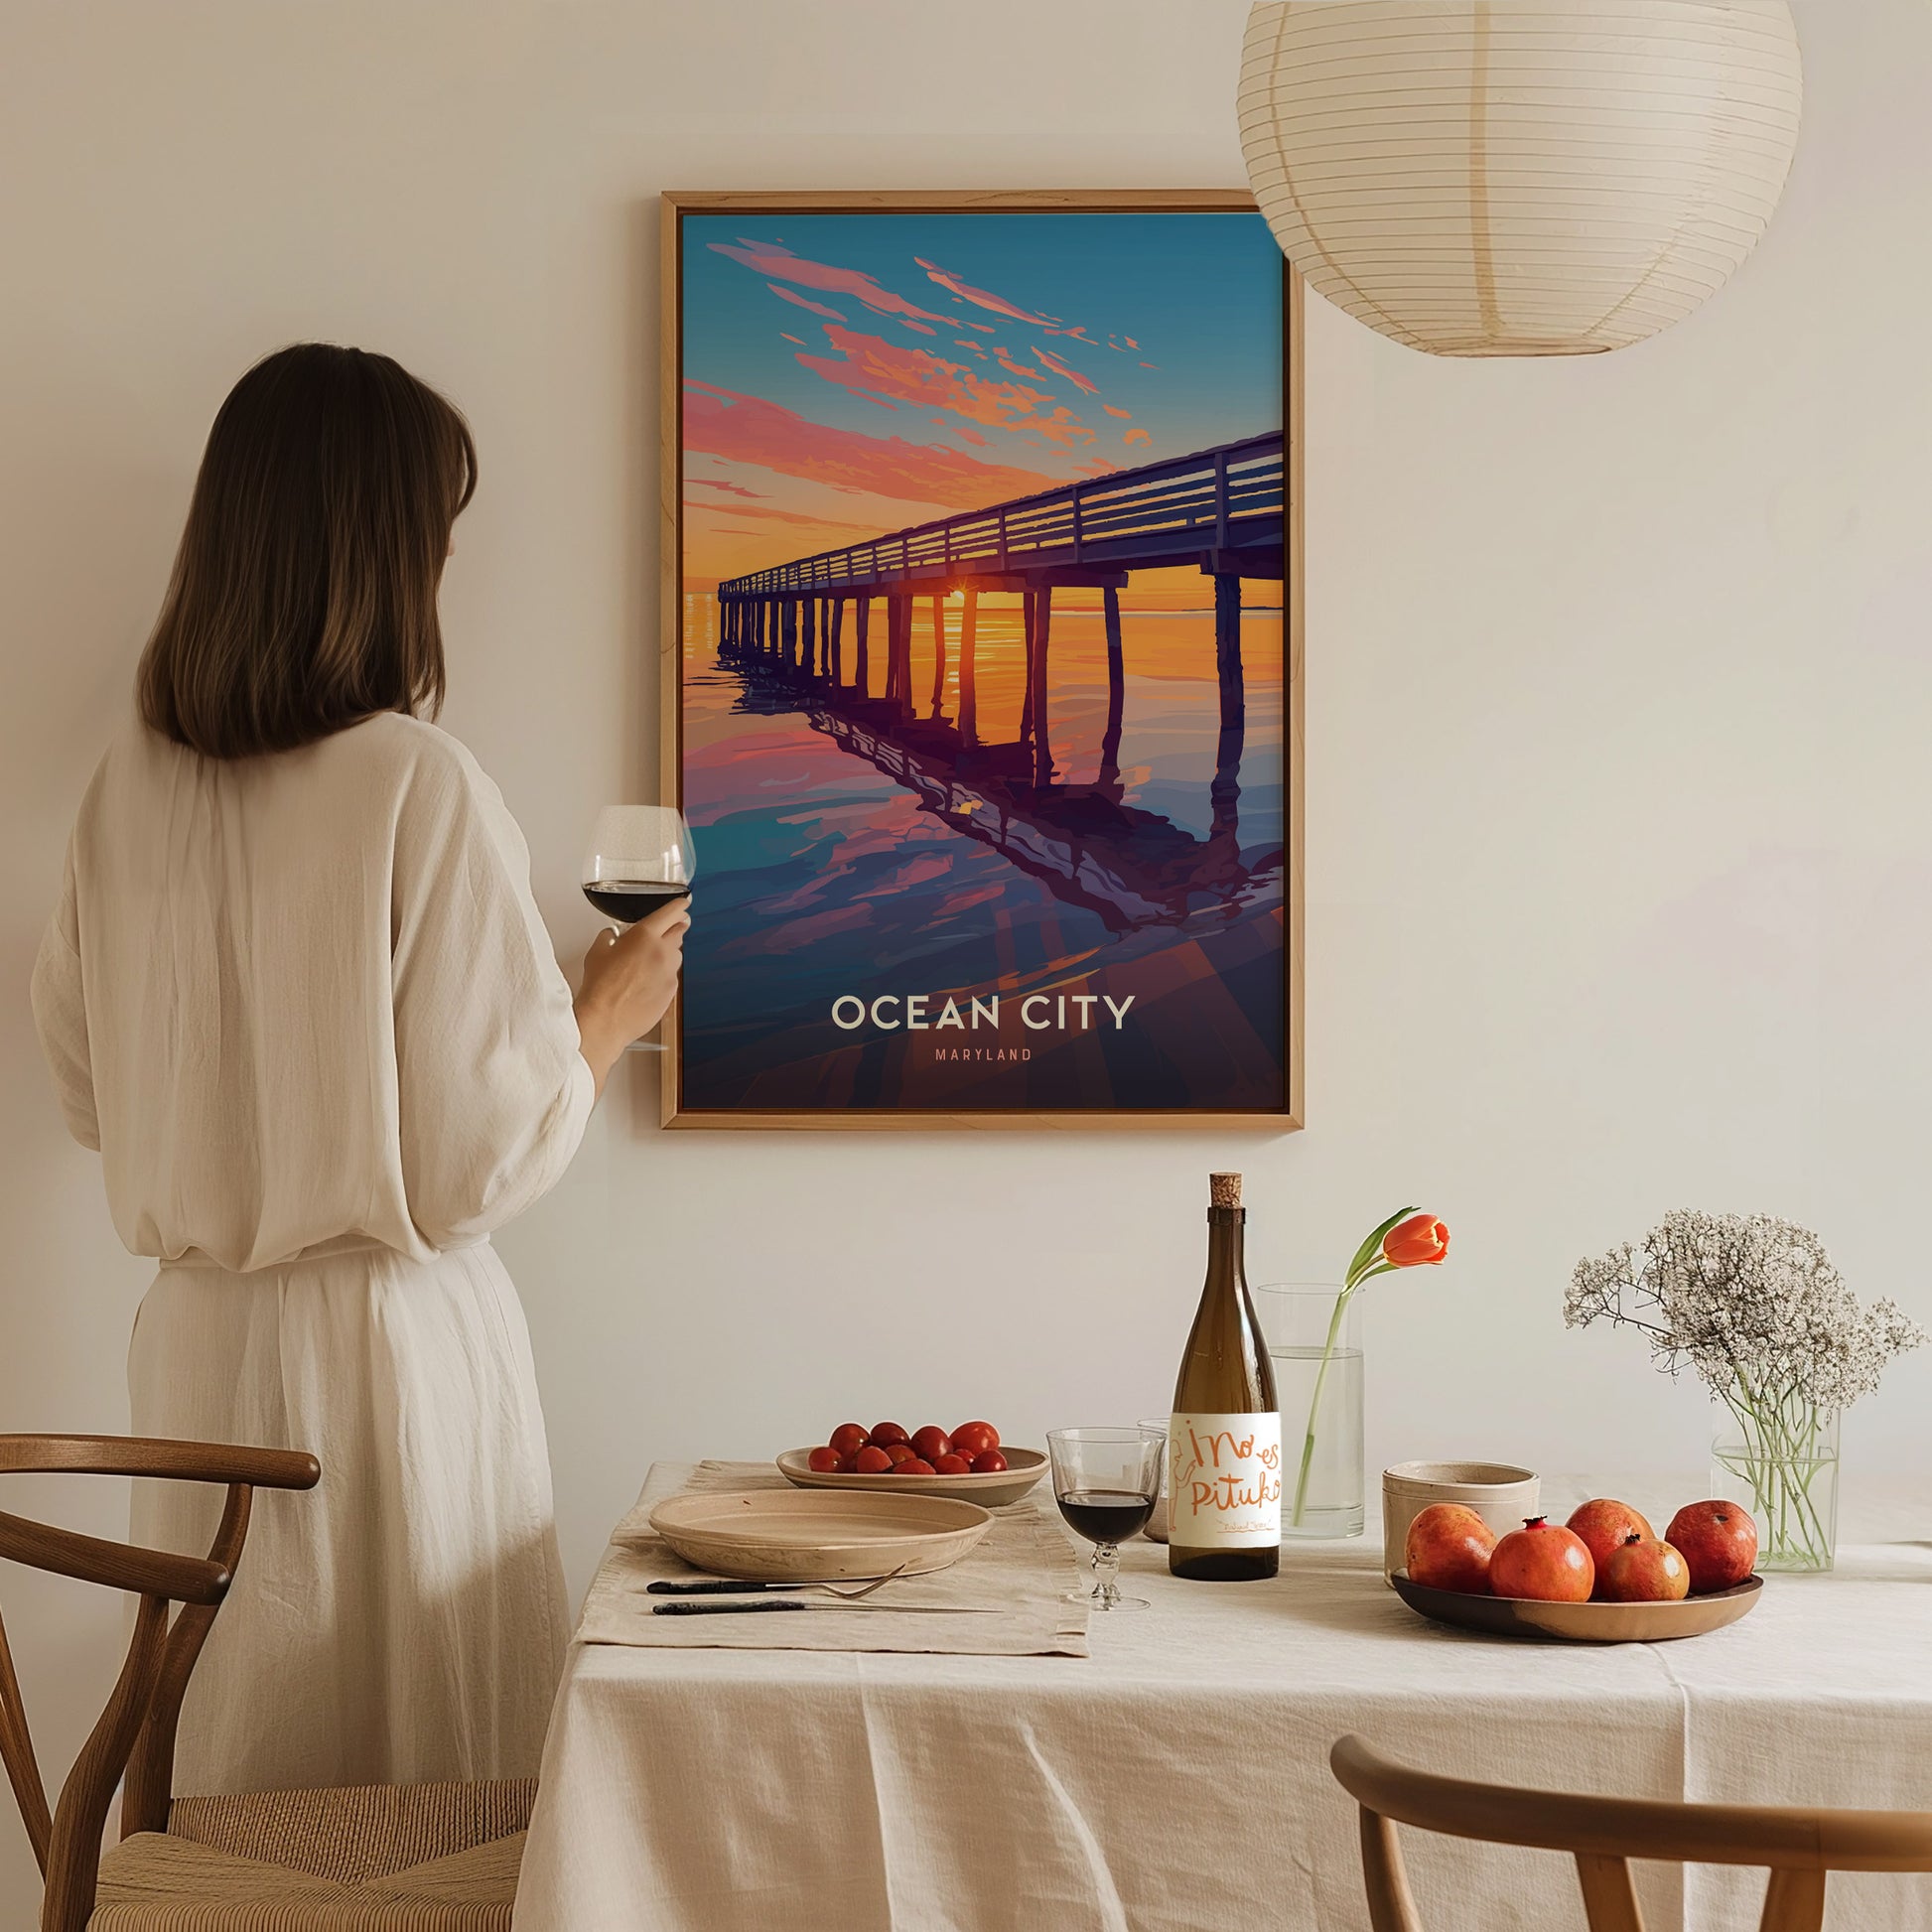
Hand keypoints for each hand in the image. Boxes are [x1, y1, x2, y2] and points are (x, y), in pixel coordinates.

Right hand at [574, 896, 689, 1095]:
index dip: (679, 906)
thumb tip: (612, 935)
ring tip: (648, 962)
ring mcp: (670, 973)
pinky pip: (672, 976)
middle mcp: (662, 952)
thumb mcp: (597, 952)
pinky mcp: (672, 992)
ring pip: (676, 955)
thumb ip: (609, 937)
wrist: (606, 1020)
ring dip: (668, 953)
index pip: (671, 912)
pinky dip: (664, 975)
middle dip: (675, 928)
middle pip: (679, 932)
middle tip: (668, 929)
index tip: (683, 903)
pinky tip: (646, 982)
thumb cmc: (600, 987)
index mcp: (644, 935)